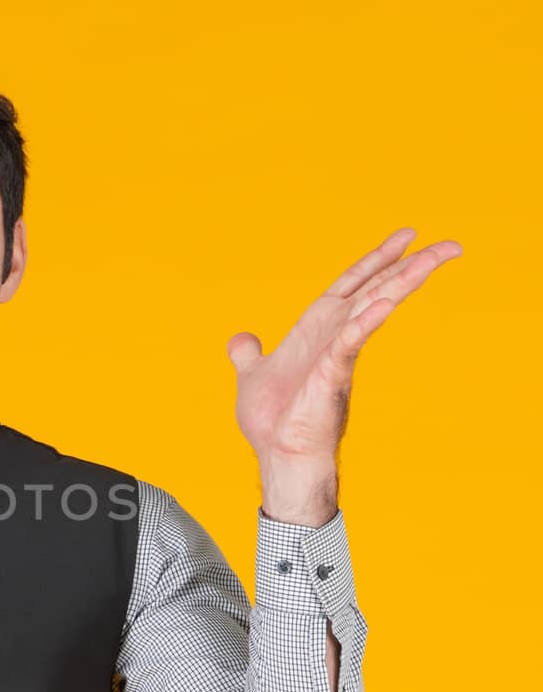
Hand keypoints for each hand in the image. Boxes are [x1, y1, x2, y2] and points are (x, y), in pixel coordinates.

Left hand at [225, 227, 462, 469]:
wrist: (277, 455)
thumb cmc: (272, 422)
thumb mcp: (253, 375)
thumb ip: (249, 354)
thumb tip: (241, 340)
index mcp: (317, 328)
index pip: (352, 284)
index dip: (377, 259)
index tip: (407, 236)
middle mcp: (334, 336)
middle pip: (376, 289)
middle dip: (410, 265)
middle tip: (449, 245)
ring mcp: (337, 353)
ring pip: (374, 307)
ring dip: (402, 282)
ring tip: (433, 259)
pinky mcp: (331, 374)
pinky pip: (349, 342)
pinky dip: (364, 322)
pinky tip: (382, 304)